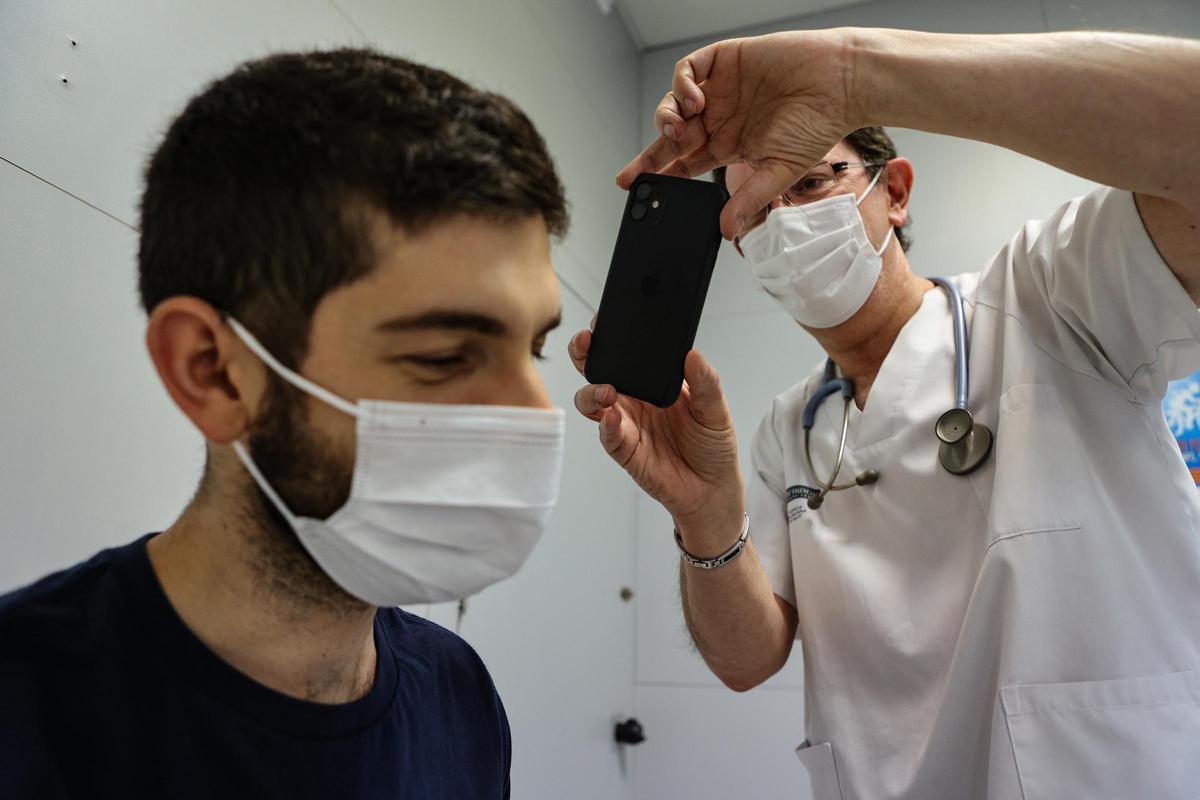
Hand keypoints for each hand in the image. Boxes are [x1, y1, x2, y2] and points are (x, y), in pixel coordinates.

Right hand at [568, 326, 743, 538]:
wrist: (712, 489)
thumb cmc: (712, 445)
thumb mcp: (716, 410)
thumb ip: (706, 383)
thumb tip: (693, 355)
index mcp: (653, 381)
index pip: (627, 352)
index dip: (611, 335)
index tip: (605, 321)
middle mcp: (633, 398)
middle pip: (598, 369)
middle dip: (585, 353)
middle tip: (588, 343)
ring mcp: (625, 422)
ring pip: (592, 399)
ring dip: (592, 391)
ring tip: (607, 391)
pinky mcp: (623, 448)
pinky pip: (607, 433)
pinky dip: (606, 424)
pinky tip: (613, 418)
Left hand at [615, 30, 860, 239]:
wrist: (841, 82)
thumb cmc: (818, 124)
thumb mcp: (779, 170)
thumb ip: (749, 198)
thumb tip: (726, 231)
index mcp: (730, 144)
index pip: (686, 163)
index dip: (661, 175)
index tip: (635, 191)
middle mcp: (721, 116)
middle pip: (672, 137)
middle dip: (649, 156)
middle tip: (634, 175)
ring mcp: (720, 88)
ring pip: (674, 104)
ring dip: (667, 118)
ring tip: (678, 130)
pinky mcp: (724, 59)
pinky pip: (689, 70)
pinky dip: (682, 85)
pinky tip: (695, 99)